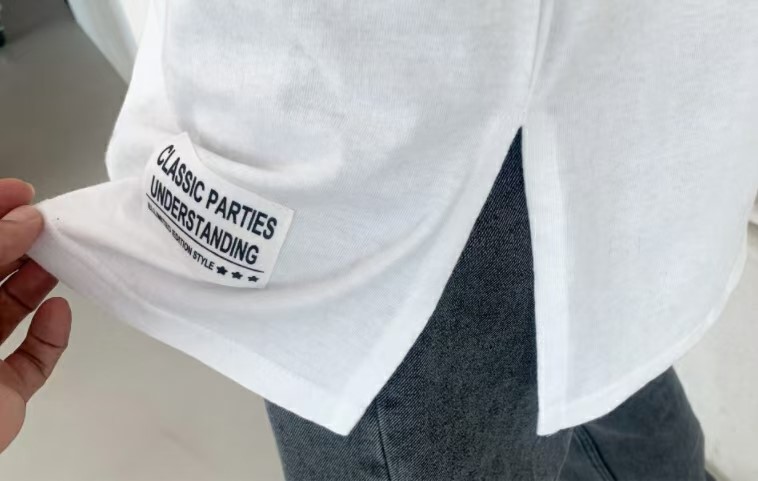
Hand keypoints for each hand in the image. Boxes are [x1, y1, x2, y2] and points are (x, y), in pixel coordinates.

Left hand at [0, 179, 70, 452]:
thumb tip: (23, 221)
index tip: (19, 193)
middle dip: (17, 246)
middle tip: (47, 226)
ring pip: (8, 312)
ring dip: (36, 284)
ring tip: (56, 261)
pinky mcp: (1, 395)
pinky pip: (33, 360)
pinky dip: (52, 335)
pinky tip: (57, 314)